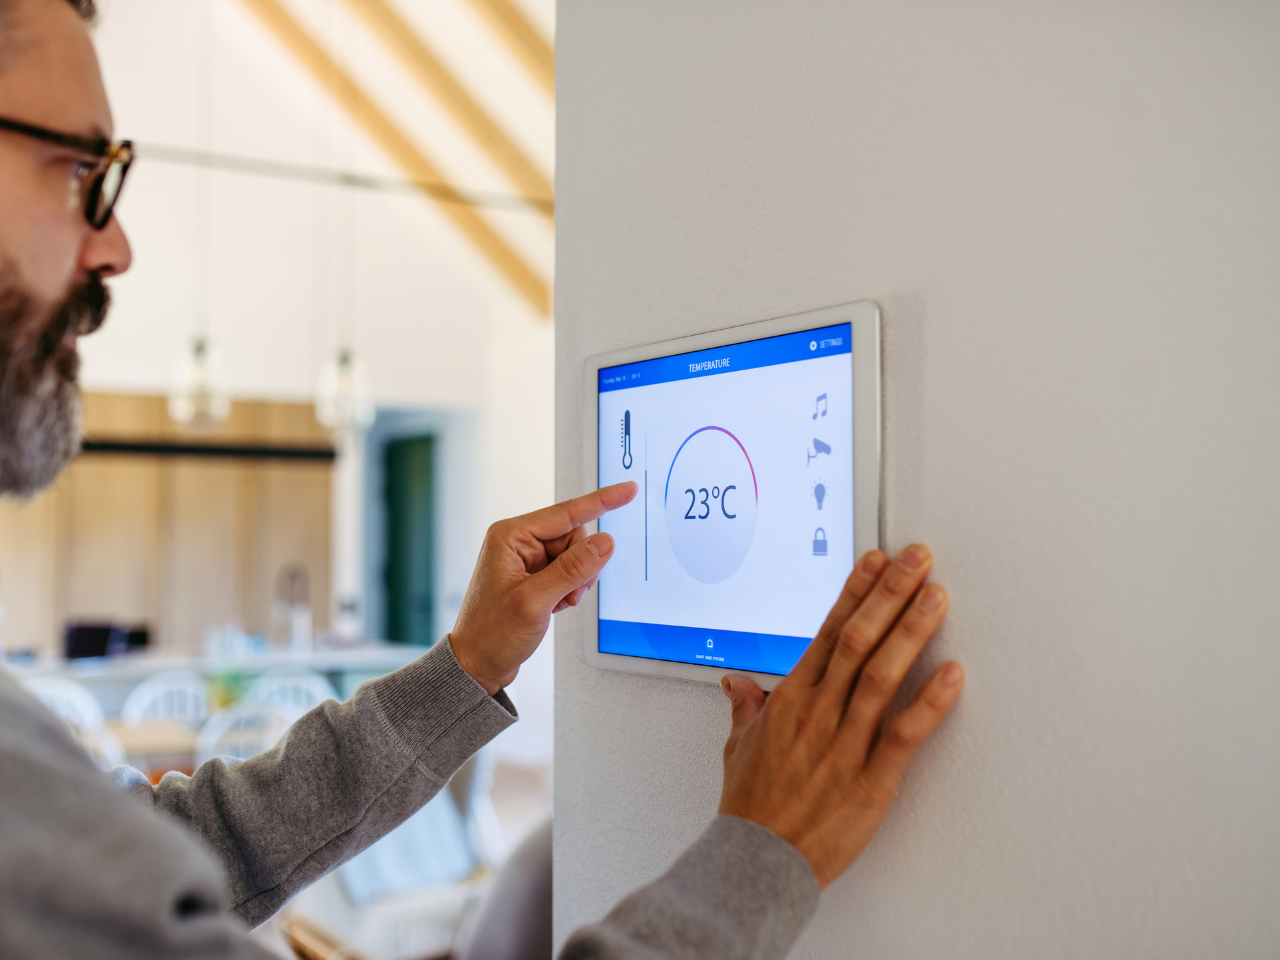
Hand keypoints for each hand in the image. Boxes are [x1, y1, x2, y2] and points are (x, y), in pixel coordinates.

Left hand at [451, 482, 638, 693]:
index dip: (602, 501)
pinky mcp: (535, 575)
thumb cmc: (491, 633)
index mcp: (511, 536)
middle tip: (567, 594)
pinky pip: (570, 570)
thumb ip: (573, 570)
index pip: (567, 513)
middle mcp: (518, 541)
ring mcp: (527, 558)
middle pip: (575, 537)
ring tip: (557, 603)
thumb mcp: (535, 601)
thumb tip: (604, 543)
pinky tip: (554, 605)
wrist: (478, 664)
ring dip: (576, 581)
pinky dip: (570, 589)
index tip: (628, 490)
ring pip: (576, 555)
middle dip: (580, 566)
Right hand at [717, 544, 963, 887]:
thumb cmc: (751, 805)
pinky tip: (952, 674)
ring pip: (882, 675)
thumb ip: (746, 708)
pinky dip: (930, 702)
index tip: (877, 562)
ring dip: (911, 631)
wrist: (756, 861)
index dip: (856, 592)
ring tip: (936, 597)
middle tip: (918, 560)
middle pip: (859, 639)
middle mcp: (818, 712)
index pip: (828, 631)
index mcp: (791, 699)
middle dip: (890, 594)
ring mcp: (844, 743)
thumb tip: (737, 683)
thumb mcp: (739, 746)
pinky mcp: (870, 778)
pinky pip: (905, 734)